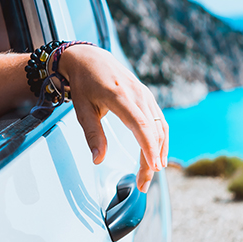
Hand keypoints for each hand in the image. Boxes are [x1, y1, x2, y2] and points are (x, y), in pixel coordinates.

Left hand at [58, 45, 168, 192]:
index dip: (149, 148)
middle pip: (153, 131)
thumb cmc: (84, 84)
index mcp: (119, 96)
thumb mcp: (82, 109)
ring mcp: (145, 94)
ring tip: (152, 172)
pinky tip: (157, 154)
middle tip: (144, 183)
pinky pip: (159, 120)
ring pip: (160, 126)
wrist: (90, 58)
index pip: (141, 125)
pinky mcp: (147, 97)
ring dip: (159, 151)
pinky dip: (160, 139)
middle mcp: (137, 94)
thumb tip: (98, 160)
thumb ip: (93, 134)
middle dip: (152, 159)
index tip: (151, 169)